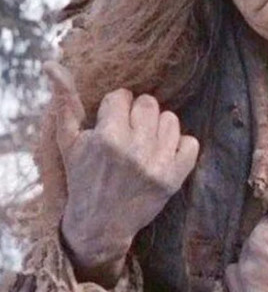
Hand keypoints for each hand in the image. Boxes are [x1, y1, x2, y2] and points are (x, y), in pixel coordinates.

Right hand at [44, 62, 198, 284]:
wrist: (99, 226)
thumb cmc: (82, 178)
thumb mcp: (67, 143)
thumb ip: (64, 103)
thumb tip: (52, 65)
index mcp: (107, 138)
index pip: (122, 96)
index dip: (115, 107)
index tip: (110, 122)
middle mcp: (134, 150)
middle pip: (150, 103)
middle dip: (138, 114)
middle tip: (128, 132)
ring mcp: (157, 165)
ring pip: (171, 119)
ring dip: (158, 128)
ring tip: (144, 144)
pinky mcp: (174, 178)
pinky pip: (191, 143)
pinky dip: (180, 146)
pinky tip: (162, 154)